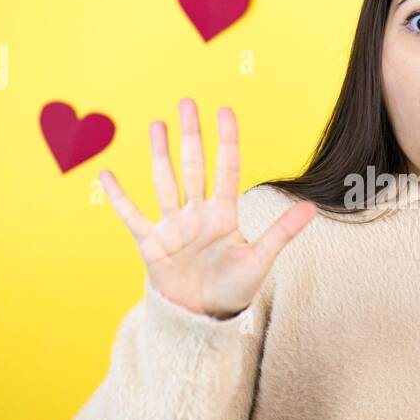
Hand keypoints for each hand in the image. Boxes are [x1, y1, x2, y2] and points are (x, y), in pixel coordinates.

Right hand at [99, 99, 317, 317]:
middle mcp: (197, 213)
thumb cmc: (234, 288)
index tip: (225, 110)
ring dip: (161, 154)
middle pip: (194, 166)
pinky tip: (107, 175)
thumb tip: (312, 207)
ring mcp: (173, 225)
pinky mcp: (151, 243)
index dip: (226, 140)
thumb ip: (283, 232)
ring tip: (158, 125)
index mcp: (224, 215)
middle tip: (187, 102)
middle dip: (191, 135)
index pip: (227, 169)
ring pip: (165, 182)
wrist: (204, 316)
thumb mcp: (260, 260)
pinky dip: (119, 198)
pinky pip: (132, 216)